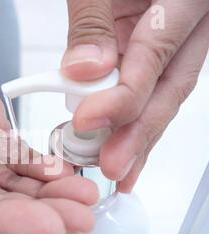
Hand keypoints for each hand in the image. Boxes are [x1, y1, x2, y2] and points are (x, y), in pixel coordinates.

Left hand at [61, 0, 208, 191]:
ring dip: (141, 135)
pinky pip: (155, 86)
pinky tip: (126, 141)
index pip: (155, 56)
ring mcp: (183, 38)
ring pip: (165, 94)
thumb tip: (84, 69)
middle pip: (169, 87)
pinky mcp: (164, 48)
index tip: (86, 121)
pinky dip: (137, 116)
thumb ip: (92, 20)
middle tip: (113, 166)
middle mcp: (193, 21)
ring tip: (123, 168)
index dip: (121, 96)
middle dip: (138, 133)